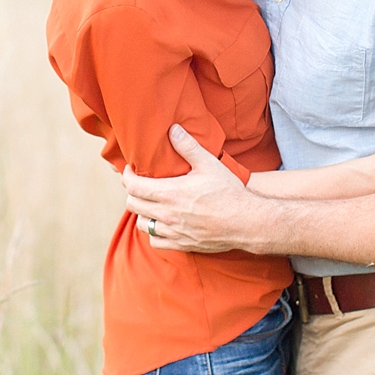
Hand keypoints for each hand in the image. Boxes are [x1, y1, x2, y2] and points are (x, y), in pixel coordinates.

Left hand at [121, 125, 266, 252]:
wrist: (247, 222)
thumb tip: (173, 130)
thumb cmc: (229, 192)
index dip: (127, 177)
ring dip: (142, 213)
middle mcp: (168, 214)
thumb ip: (188, 147)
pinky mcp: (182, 244)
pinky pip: (156, 242)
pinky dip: (154, 233)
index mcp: (170, 193)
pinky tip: (162, 224)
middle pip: (133, 205)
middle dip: (132, 193)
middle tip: (140, 185)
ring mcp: (174, 231)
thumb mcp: (209, 164)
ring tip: (150, 204)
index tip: (130, 171)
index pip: (134, 187)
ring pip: (143, 224)